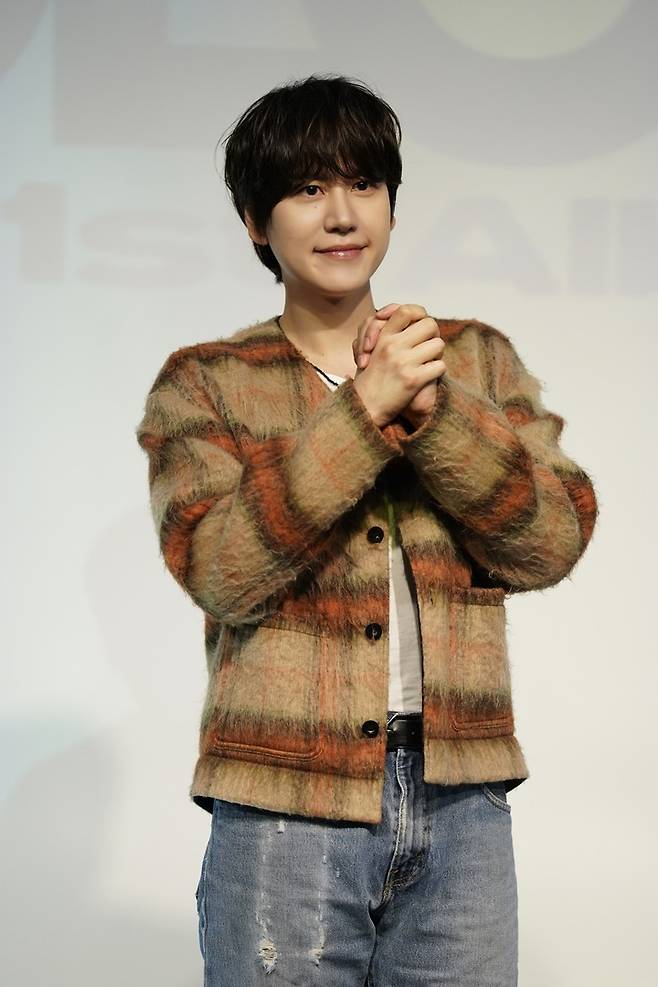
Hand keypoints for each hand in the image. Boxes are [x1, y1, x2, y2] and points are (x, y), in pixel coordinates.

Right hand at [353, 303, 445, 427]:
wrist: (364, 408)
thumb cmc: (368, 379)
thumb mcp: (368, 349)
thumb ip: (382, 331)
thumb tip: (403, 313)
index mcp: (382, 337)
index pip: (406, 310)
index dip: (418, 314)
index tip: (417, 326)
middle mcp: (392, 346)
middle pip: (429, 324)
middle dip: (432, 335)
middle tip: (426, 347)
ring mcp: (403, 362)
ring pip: (438, 344)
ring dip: (436, 354)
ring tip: (427, 362)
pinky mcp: (413, 380)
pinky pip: (439, 366)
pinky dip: (437, 372)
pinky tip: (428, 377)